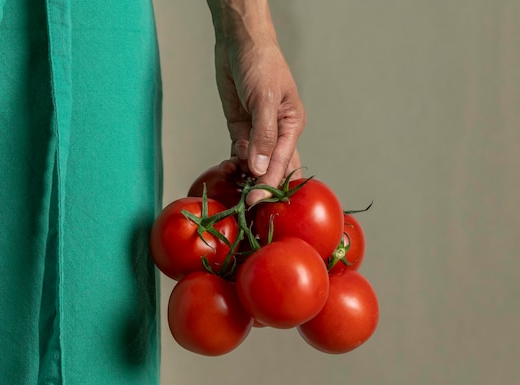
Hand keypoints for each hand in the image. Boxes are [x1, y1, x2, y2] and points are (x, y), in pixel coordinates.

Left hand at [209, 1, 305, 204]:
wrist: (239, 42)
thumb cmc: (261, 63)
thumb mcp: (264, 98)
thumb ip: (262, 135)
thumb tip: (259, 168)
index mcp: (291, 125)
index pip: (283, 163)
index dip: (270, 184)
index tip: (256, 200)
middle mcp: (277, 133)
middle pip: (273, 169)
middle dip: (262, 188)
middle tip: (250, 207)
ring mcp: (257, 133)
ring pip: (254, 165)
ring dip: (245, 177)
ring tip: (234, 186)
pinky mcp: (240, 129)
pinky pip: (238, 155)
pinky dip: (233, 165)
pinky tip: (227, 170)